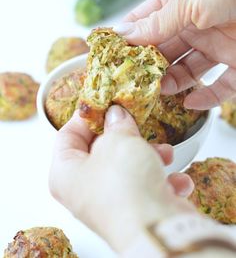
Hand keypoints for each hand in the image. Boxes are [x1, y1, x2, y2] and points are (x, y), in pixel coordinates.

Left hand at [49, 106, 193, 251]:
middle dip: (124, 135)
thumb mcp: (119, 140)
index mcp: (65, 173)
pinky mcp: (133, 210)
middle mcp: (83, 190)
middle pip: (99, 150)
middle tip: (135, 121)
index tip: (104, 102)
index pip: (67, 135)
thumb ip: (116, 122)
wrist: (158, 231)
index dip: (86, 116)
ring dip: (149, 156)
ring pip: (126, 166)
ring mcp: (109, 202)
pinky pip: (144, 186)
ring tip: (165, 152)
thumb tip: (116, 114)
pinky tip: (176, 181)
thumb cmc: (126, 185)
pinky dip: (161, 180)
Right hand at [115, 0, 235, 109]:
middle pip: (164, 49)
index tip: (109, 54)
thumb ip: (157, 22)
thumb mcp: (188, 0)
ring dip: (171, 83)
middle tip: (130, 81)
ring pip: (187, 71)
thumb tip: (122, 35)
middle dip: (147, 65)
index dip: (127, 36)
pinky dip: (205, 98)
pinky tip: (190, 103)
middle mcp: (196, 23)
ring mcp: (216, 44)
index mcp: (181, 0)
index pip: (146, 19)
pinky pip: (219, 87)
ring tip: (158, 91)